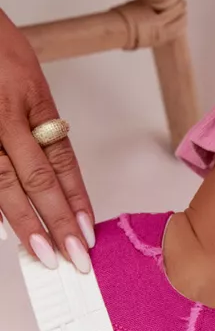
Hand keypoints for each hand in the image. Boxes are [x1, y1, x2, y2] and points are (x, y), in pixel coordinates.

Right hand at [0, 9, 93, 270]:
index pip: (60, 157)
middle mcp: (4, 113)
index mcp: (31, 96)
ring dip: (23, 222)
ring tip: (42, 253)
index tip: (89, 231)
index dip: (76, 197)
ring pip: (0, 181)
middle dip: (57, 221)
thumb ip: (34, 117)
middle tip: (75, 257)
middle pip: (35, 176)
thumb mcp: (24, 73)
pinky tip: (1, 228)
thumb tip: (48, 166)